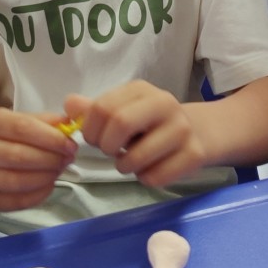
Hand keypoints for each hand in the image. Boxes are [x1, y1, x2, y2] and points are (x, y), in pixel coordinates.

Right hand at [0, 107, 77, 211]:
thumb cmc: (10, 136)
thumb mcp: (24, 120)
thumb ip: (47, 122)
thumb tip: (68, 125)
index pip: (20, 127)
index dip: (49, 137)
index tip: (69, 145)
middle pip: (17, 156)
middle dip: (50, 159)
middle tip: (68, 158)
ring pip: (15, 181)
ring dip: (44, 177)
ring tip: (59, 170)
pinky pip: (14, 202)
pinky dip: (36, 196)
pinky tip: (49, 185)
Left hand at [66, 81, 206, 189]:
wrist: (198, 132)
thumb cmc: (150, 123)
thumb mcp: (123, 110)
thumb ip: (94, 109)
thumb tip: (69, 105)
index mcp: (142, 90)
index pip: (103, 107)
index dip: (90, 129)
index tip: (94, 138)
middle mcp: (165, 103)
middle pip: (120, 123)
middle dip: (106, 145)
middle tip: (109, 151)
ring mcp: (182, 129)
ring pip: (136, 158)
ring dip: (124, 166)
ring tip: (131, 160)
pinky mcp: (193, 154)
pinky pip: (154, 177)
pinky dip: (144, 178)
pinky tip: (151, 167)